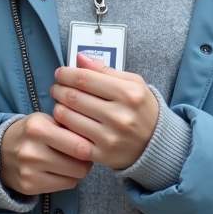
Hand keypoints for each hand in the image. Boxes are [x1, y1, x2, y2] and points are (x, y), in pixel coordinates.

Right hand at [0, 112, 93, 195]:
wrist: (0, 153)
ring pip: (74, 176)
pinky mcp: (29, 187)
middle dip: (88, 159)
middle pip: (79, 163)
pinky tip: (62, 171)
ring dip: (79, 170)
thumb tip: (94, 140)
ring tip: (73, 162)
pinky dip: (69, 179)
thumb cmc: (31, 133)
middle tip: (86, 154)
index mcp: (37, 127)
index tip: (91, 142)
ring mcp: (29, 171)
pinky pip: (65, 186)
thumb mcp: (45, 120)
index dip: (91, 144)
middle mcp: (32, 150)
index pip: (79, 143)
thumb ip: (68, 127)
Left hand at [49, 53, 159, 169]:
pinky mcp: (102, 154)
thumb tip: (80, 58)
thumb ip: (106, 70)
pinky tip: (65, 121)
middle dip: (59, 89)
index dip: (67, 74)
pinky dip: (63, 127)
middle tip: (56, 87)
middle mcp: (119, 115)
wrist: (156, 143)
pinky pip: (72, 138)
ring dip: (58, 107)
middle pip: (74, 97)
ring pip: (68, 117)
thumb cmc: (141, 108)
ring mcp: (110, 137)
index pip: (85, 78)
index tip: (60, 73)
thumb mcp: (133, 83)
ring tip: (60, 103)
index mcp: (128, 93)